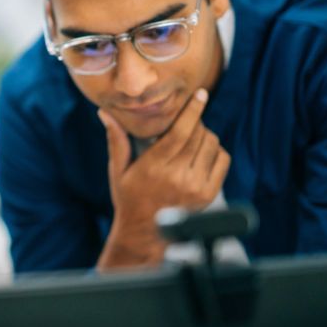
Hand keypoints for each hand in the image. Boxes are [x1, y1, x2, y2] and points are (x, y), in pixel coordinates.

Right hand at [96, 88, 230, 269]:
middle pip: (199, 134)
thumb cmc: (128, 197)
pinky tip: (201, 155)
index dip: (192, 109)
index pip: (181, 131)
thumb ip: (116, 139)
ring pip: (212, 145)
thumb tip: (104, 113)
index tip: (200, 94)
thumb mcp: (118, 169)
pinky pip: (222, 160)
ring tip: (191, 141)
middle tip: (185, 124)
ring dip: (205, 136)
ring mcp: (195, 186)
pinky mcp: (208, 194)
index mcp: (154, 166)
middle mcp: (177, 176)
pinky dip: (215, 152)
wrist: (144, 232)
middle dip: (195, 123)